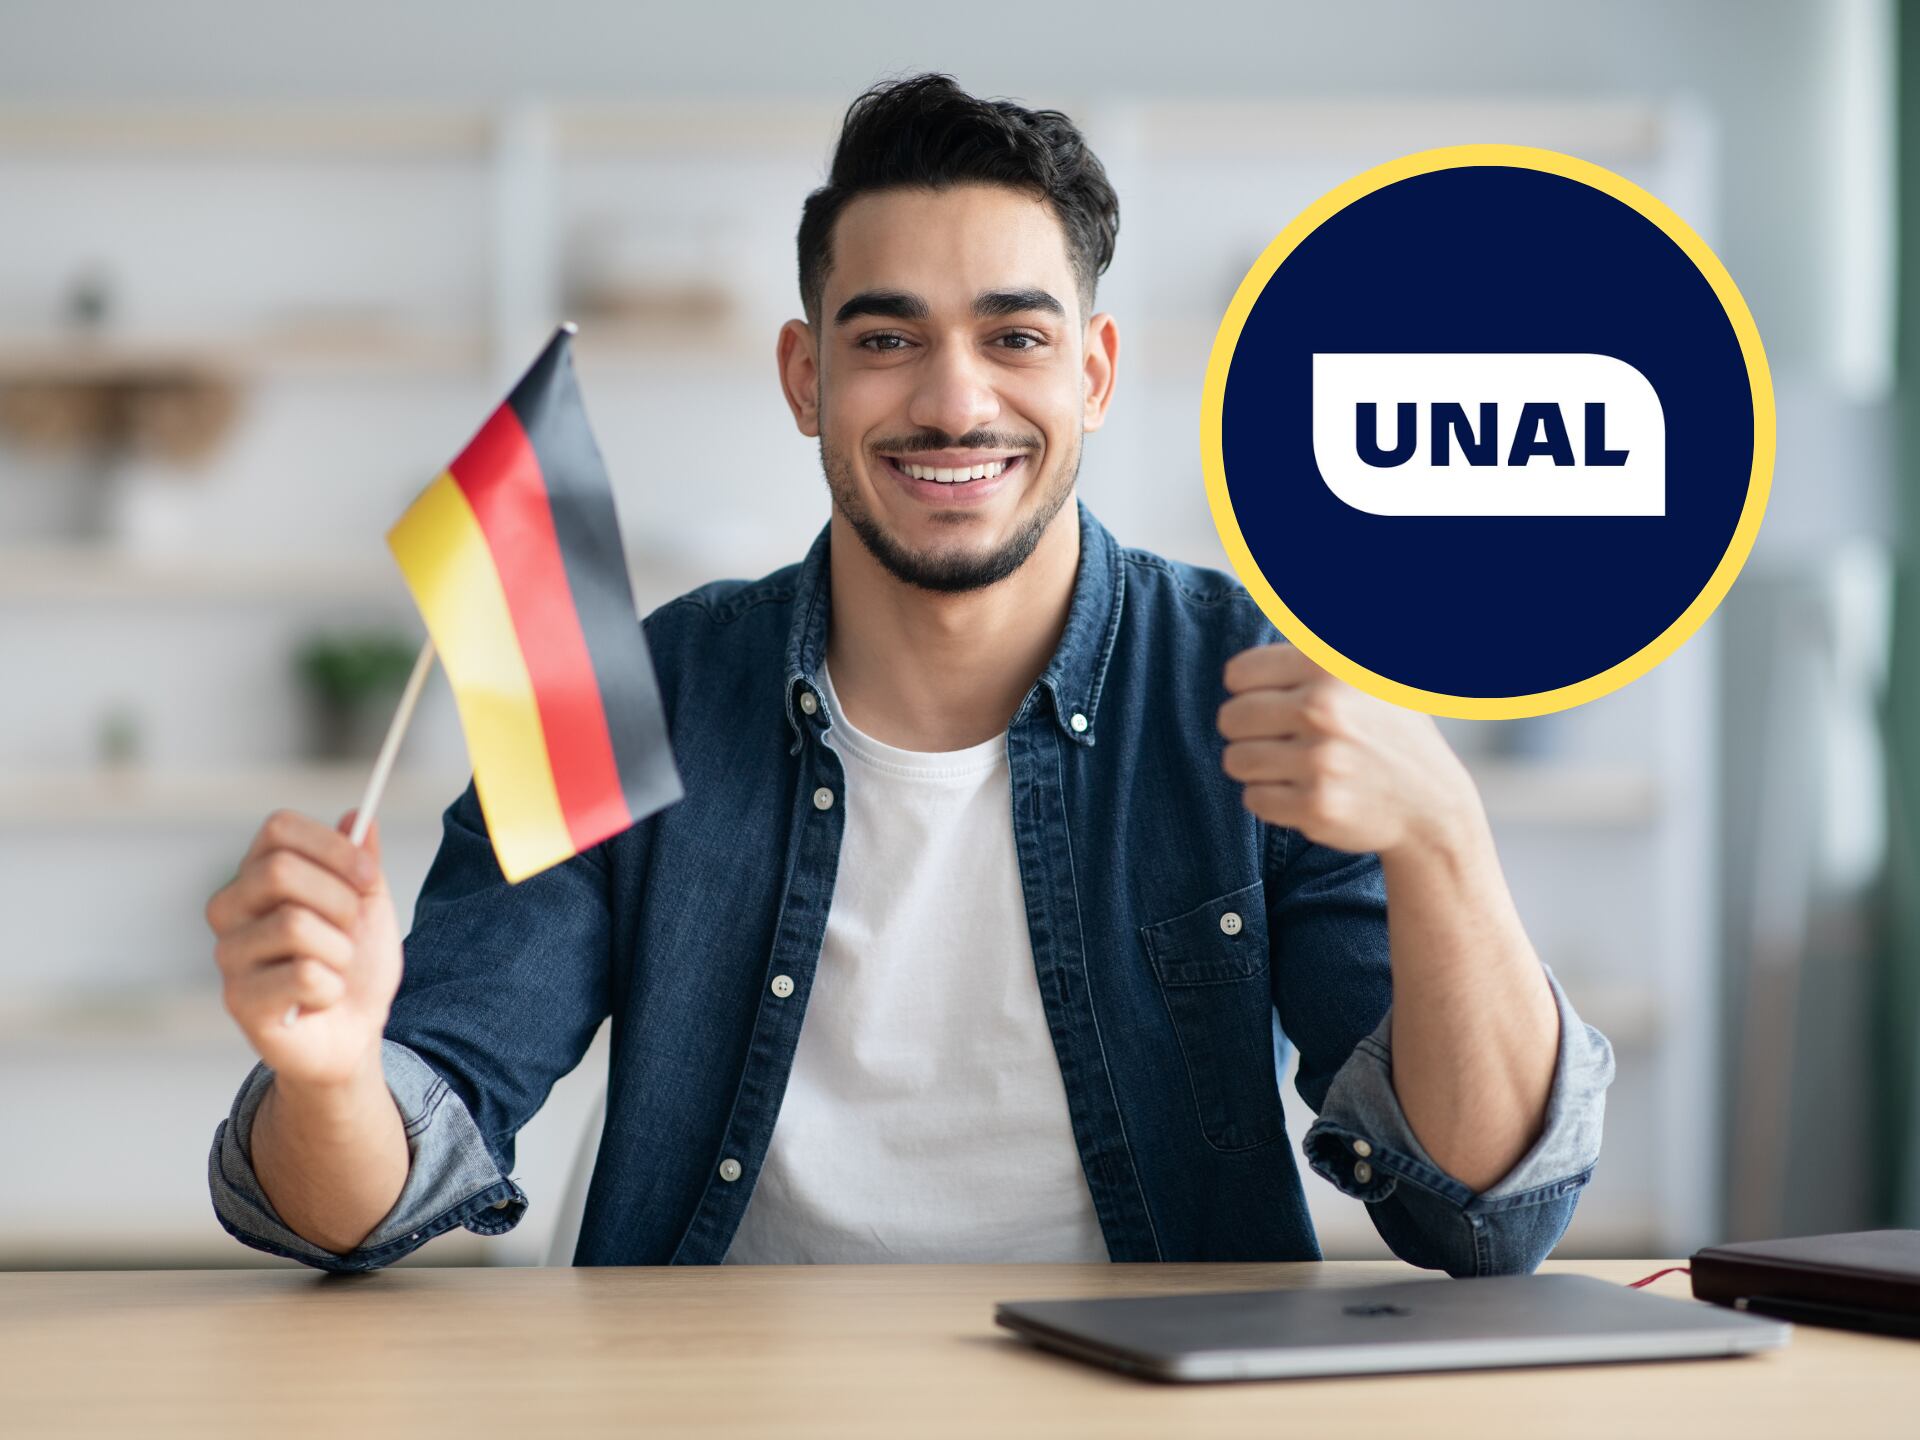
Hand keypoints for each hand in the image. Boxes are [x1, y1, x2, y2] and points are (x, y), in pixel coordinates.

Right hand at [206, 809, 401, 1091]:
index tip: (367, 877)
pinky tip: (319, 999)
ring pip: (295, 926)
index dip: (332, 846)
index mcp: (257, 876)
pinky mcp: (239, 1000)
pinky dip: (332, 987)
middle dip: (338, 900)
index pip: (278, 829)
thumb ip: (362, 862)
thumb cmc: (354, 966)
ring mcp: (229, 955)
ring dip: (340, 951)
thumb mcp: (369, 906)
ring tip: (334, 968)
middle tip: (350, 929)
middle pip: (280, 871)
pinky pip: (303, 975)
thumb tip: (361, 815)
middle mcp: (230, 909)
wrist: (353, 1035)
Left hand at [1218, 644, 1481, 856]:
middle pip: (1230, 718)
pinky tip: (1303, 792)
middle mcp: (1324, 707)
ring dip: (1257, 767)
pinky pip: (1253, 799)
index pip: (1239, 674)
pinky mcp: (1316, 806)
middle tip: (1279, 738)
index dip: (1251, 692)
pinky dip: (1271, 800)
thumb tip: (1270, 587)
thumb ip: (1316, 646)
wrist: (1431, 804)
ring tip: (1291, 765)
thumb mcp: (1364, 673)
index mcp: (1329, 666)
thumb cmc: (1386, 730)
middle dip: (1248, 731)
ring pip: (1236, 760)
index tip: (1274, 702)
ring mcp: (1320, 759)